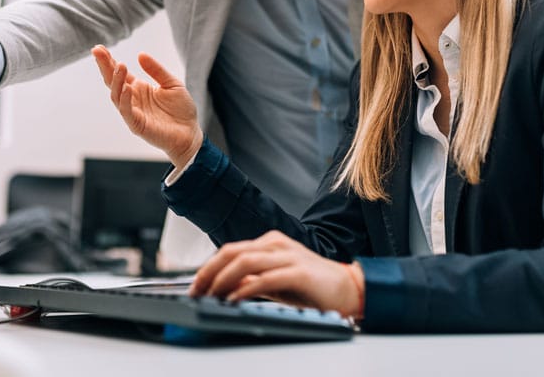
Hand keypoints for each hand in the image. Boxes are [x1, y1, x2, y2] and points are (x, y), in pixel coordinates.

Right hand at [91, 45, 202, 169]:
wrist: (190, 133)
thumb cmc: (181, 110)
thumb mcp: (171, 83)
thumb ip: (156, 70)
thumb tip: (140, 54)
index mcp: (138, 88)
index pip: (119, 73)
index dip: (109, 61)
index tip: (99, 48)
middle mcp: (132, 99)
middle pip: (112, 81)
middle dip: (104, 66)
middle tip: (97, 51)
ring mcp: (133, 112)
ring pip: (116, 96)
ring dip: (116, 80)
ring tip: (120, 65)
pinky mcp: (137, 125)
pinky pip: (127, 112)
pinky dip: (125, 100)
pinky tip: (126, 88)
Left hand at [189, 230, 363, 317]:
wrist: (348, 288)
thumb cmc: (311, 286)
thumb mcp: (274, 282)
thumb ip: (251, 281)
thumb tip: (224, 287)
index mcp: (269, 243)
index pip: (229, 251)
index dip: (208, 268)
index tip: (195, 287)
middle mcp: (276, 245)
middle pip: (232, 252)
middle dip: (209, 272)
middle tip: (196, 292)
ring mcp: (287, 256)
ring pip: (244, 261)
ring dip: (223, 280)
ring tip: (212, 296)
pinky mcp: (298, 272)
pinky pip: (265, 278)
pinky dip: (246, 289)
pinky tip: (235, 300)